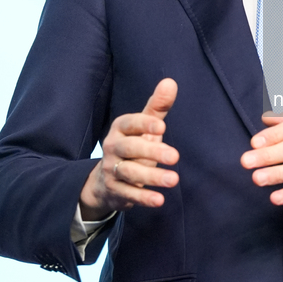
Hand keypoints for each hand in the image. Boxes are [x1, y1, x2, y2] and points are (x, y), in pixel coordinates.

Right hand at [79, 79, 179, 219]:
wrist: (106, 180)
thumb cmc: (134, 145)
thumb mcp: (145, 126)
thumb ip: (158, 106)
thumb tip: (170, 82)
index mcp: (120, 129)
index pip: (129, 123)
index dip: (144, 124)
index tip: (161, 126)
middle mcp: (112, 148)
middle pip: (130, 149)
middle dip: (152, 152)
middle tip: (175, 157)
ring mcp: (112, 170)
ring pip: (129, 172)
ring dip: (152, 177)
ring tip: (174, 180)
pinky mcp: (115, 190)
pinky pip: (128, 194)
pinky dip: (143, 197)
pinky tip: (159, 200)